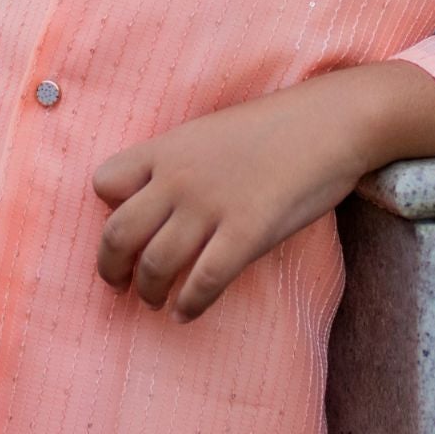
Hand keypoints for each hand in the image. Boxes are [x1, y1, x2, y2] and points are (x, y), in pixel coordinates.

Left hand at [92, 73, 374, 322]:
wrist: (329, 122)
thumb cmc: (274, 128)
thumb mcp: (210, 132)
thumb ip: (178, 162)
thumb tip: (156, 202)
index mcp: (169, 148)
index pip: (105, 182)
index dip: (109, 210)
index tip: (126, 228)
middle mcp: (180, 177)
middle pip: (118, 233)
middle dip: (112, 268)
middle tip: (119, 285)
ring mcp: (212, 205)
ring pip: (155, 265)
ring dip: (149, 292)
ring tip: (157, 301)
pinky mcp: (248, 232)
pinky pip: (204, 281)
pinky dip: (190, 304)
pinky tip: (188, 312)